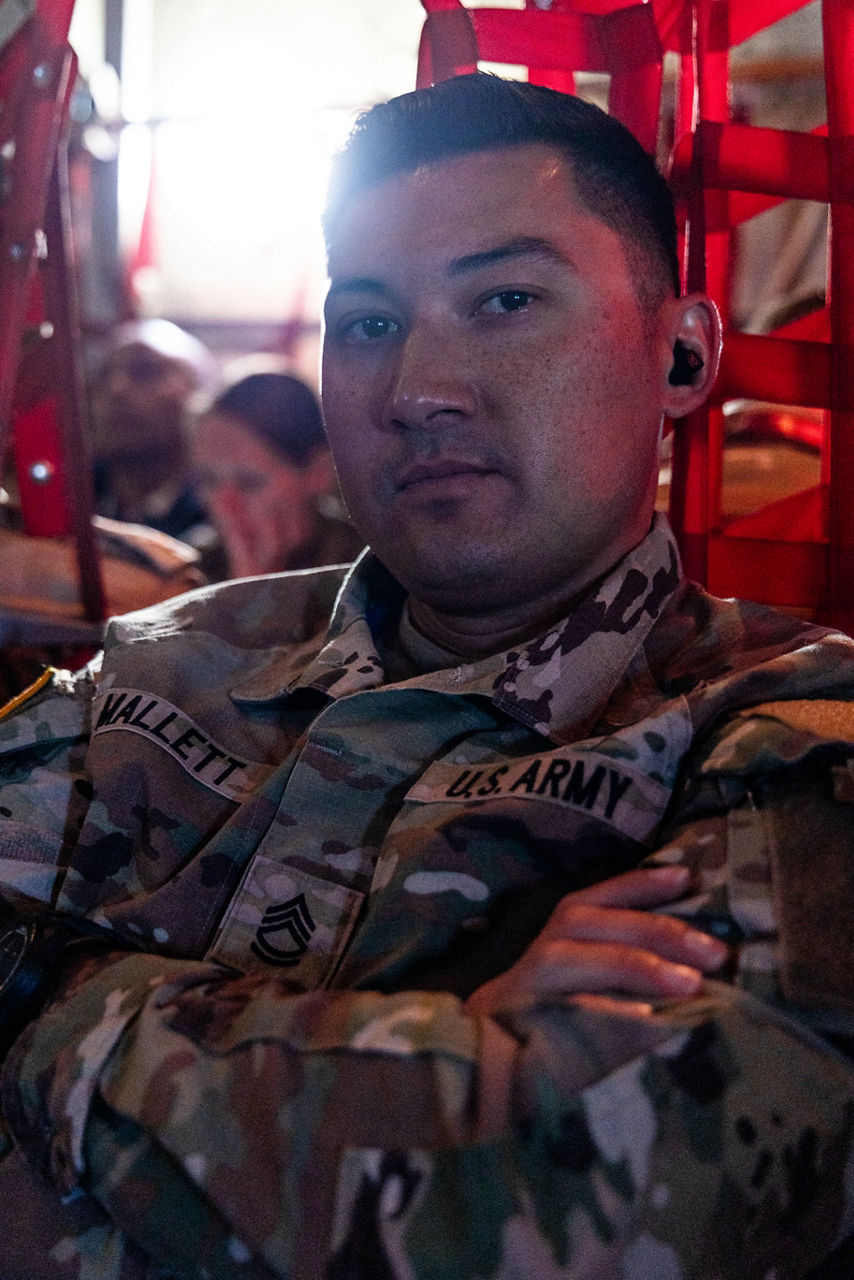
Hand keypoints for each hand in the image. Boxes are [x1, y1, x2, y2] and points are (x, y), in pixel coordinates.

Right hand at [464, 865, 727, 1017]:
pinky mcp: (530, 1019)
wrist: (502, 1041)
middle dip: (658, 933)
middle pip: (600, 925)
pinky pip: (571, 1014)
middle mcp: (552, 944)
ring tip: (688, 985)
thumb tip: (703, 952)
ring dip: (636, 968)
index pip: (609, 894)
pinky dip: (609, 1015)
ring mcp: (534, 982)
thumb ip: (635, 945)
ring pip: (580, 961)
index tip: (686, 877)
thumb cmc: (569, 997)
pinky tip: (647, 1022)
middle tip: (714, 952)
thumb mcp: (597, 958)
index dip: (643, 884)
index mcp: (573, 922)